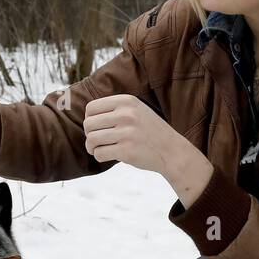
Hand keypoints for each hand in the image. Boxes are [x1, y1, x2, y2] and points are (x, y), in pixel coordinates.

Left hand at [83, 94, 215, 207]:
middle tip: (96, 141)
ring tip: (99, 149)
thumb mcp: (136, 110)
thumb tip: (85, 115)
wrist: (172, 151)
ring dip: (92, 147)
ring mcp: (127, 133)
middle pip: (88, 124)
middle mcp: (126, 115)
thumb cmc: (149, 131)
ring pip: (91, 139)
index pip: (91, 108)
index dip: (89, 119)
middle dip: (88, 135)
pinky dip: (99, 156)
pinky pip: (99, 153)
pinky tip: (108, 155)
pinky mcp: (126, 151)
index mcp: (126, 101)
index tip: (97, 127)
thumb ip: (114, 109)